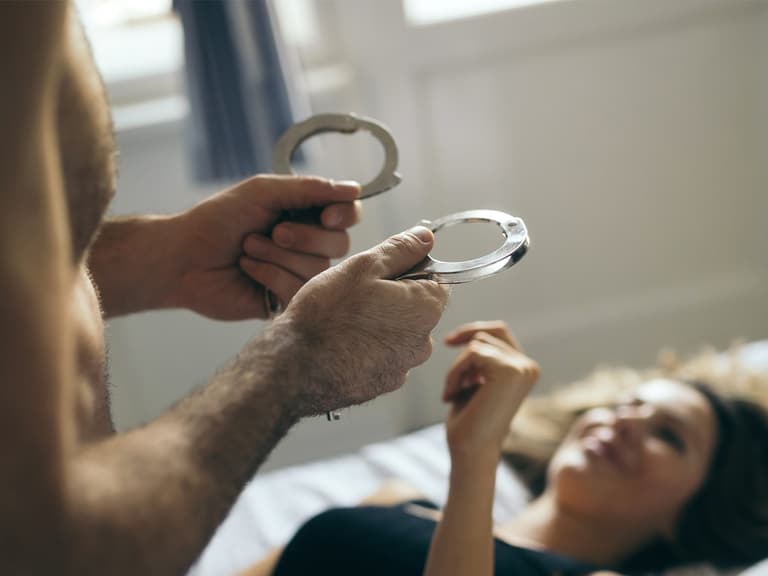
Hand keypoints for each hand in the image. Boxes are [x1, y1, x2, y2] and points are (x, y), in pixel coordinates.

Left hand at [172, 175, 360, 319]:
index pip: (348, 214)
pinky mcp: (284, 300)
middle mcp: (307, 245)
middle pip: (339, 243)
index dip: (345, 215)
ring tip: (248, 249)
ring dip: (278, 255)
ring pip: (318, 268)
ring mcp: (297, 273)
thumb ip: (310, 189)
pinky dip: (270, 275)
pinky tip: (248, 270)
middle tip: (273, 231)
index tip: (326, 216)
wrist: (183, 257)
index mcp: (305, 215)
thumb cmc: (217, 220)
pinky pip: (299, 290)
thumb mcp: (263, 192)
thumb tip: (355, 189)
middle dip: (304, 236)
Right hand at [271, 226, 449, 416]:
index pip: (435, 279)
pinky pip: (380, 357)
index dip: (408, 270)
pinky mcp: (381, 384)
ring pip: (396, 334)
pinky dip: (365, 349)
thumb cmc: (328, 313)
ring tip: (343, 321)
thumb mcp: (364, 266)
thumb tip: (425, 237)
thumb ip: (401, 249)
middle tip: (355, 296)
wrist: (296, 366)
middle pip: (415, 309)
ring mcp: (402, 368)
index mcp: (426, 308)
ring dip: (377, 325)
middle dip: (392, 299)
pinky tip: (340, 344)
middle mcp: (422, 342)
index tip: (379, 273)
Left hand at [442, 321, 539, 461]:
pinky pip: (471, 353)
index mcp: (525, 370)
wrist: (470, 451)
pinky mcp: (510, 371)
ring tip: (453, 394)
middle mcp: (529, 367)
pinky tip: (451, 396)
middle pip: (488, 333)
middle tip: (450, 381)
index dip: (472, 332)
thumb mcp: (474, 382)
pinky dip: (454, 373)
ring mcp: (522, 368)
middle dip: (462, 351)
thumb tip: (474, 333)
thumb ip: (480, 359)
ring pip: (476, 344)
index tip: (448, 342)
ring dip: (457, 369)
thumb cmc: (468, 422)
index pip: (499, 332)